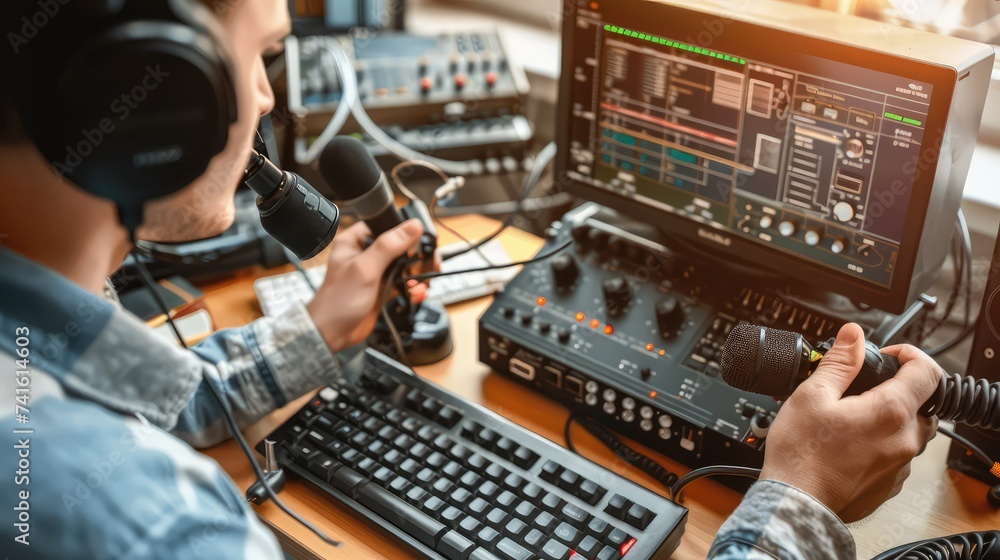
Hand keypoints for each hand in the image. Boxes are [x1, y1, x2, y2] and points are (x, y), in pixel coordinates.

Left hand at [306, 219, 424, 352]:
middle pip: (401, 245)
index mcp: (356, 241)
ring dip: (418, 274)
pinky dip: (414, 288)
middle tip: (422, 267)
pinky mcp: (384, 287)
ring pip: (406, 264)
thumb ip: (389, 246)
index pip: (385, 224)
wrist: (333, 333)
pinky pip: (405, 282)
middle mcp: (366, 253)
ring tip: (419, 285)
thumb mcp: (365, 269)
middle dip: (416, 257)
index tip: (416, 244)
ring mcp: (376, 271)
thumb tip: (413, 227)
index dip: (404, 232)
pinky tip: (416, 294)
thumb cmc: (338, 301)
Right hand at [758, 323, 938, 521]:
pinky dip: (879, 443)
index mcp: (891, 412)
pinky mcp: (890, 484)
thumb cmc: (801, 454)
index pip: (928, 370)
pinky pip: (895, 454)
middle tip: (859, 389)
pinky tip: (847, 445)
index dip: (907, 354)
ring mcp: (900, 466)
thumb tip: (854, 335)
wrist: (796, 504)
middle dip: (895, 387)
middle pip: (921, 400)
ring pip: (908, 429)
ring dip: (887, 416)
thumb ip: (840, 362)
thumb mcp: (812, 395)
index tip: (885, 357)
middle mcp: (905, 440)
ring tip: (848, 419)